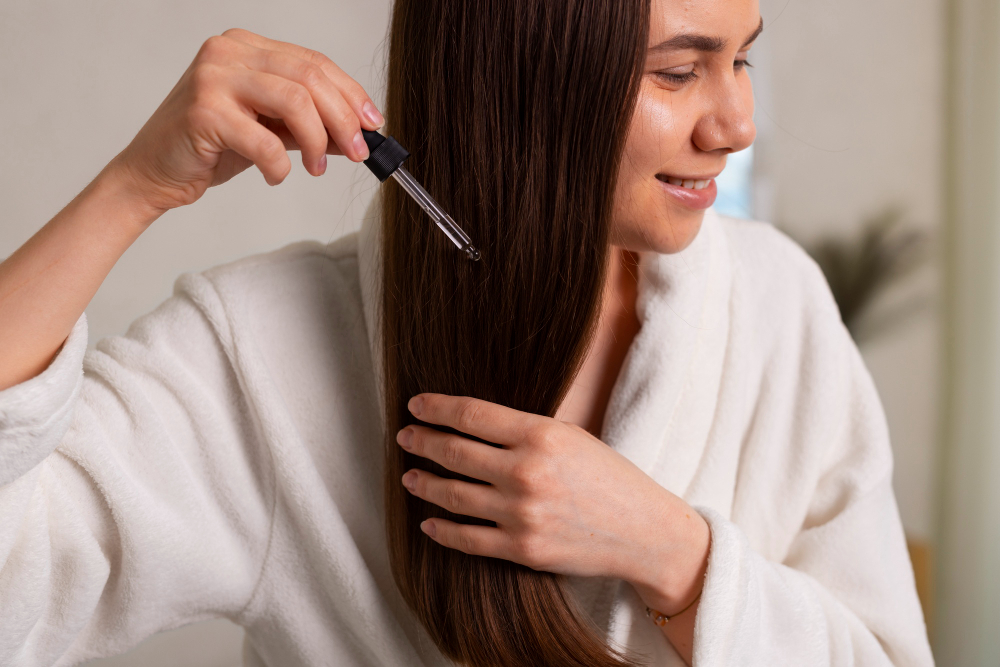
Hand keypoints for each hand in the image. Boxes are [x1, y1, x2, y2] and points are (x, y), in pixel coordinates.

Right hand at [109, 28, 384, 214]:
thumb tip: (356, 133)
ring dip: (317, 141)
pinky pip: (265, 141)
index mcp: (245, 47)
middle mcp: (228, 53)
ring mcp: (213, 78)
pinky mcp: (203, 112)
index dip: (350, 93)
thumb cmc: (209, 147)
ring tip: (316, 168)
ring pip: (294, 102)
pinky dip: (280, 166)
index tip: (373, 123)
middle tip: (357, 152)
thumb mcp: (268, 129)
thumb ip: (307, 125)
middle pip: (310, 78)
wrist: (153, 172)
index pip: (314, 62)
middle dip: (343, 120)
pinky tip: (275, 176)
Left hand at [396, 393, 710, 614]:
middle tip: (405, 437)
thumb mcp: (572, 437)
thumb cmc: (610, 478)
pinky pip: (467, 538)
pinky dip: (442, 529)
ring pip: (453, 495)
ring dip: (424, 483)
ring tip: (410, 476)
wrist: (644, 532)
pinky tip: (429, 522)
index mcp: (540, 434)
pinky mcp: (522, 548)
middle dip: (422, 442)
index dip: (436, 408)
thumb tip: (471, 424)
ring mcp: (521, 513)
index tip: (416, 405)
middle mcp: (526, 472)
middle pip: (454, 452)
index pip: (471, 415)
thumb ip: (524, 431)